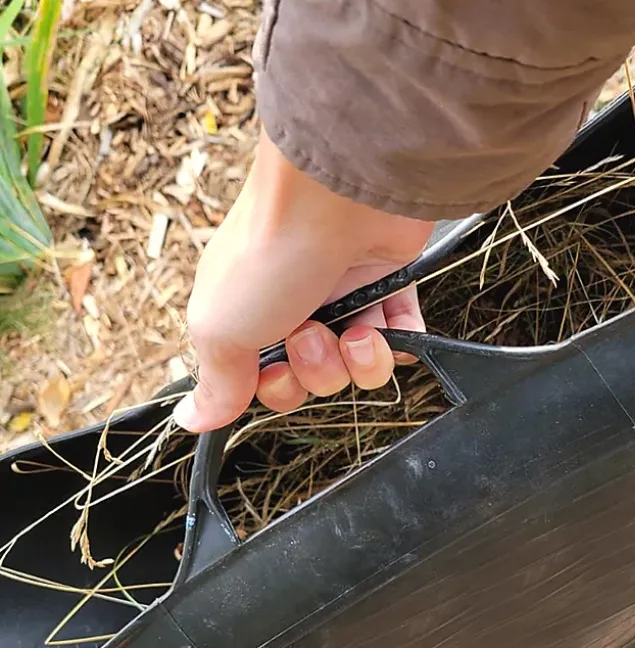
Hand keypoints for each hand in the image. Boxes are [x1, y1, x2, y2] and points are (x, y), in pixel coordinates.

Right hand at [172, 128, 434, 432]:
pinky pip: (398, 343)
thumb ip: (215, 380)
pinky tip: (383, 325)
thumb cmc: (269, 253)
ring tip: (355, 328)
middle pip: (313, 379)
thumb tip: (192, 420)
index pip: (265, 379)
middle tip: (312, 334)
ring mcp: (344, 295)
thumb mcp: (220, 327)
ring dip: (355, 360)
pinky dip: (394, 343)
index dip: (275, 388)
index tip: (274, 368)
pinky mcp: (389, 285)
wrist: (337, 196)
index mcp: (247, 312)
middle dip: (316, 371)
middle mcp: (295, 304)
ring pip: (357, 368)